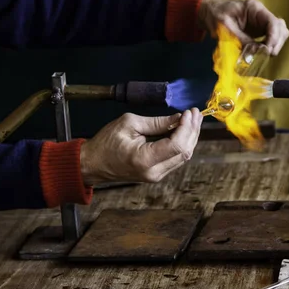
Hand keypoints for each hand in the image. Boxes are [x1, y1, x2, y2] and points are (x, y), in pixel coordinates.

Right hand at [79, 109, 202, 184]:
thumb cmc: (106, 143)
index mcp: (144, 160)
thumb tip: (178, 118)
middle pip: (184, 152)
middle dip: (192, 130)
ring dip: (190, 136)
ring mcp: (156, 176)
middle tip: (195, 113)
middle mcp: (153, 172)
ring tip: (193, 118)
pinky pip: (176, 158)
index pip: (176, 146)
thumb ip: (157, 123)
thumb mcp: (129, 124)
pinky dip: (183, 143)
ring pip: (183, 156)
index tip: (188, 112)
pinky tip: (185, 129)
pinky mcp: (157, 173)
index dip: (186, 128)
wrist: (93, 164)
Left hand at [198, 0, 288, 55]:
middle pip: (280, 29)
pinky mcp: (258, 31)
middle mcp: (261, 15)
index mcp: (255, 9)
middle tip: (267, 56)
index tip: (268, 51)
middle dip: (276, 43)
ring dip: (274, 46)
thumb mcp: (226, 28)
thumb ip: (241, 40)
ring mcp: (261, 23)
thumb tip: (254, 55)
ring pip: (279, 34)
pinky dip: (268, 47)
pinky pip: (270, 39)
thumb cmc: (214, 15)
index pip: (274, 23)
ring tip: (264, 56)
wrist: (207, 13)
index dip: (274, 38)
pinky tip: (260, 54)